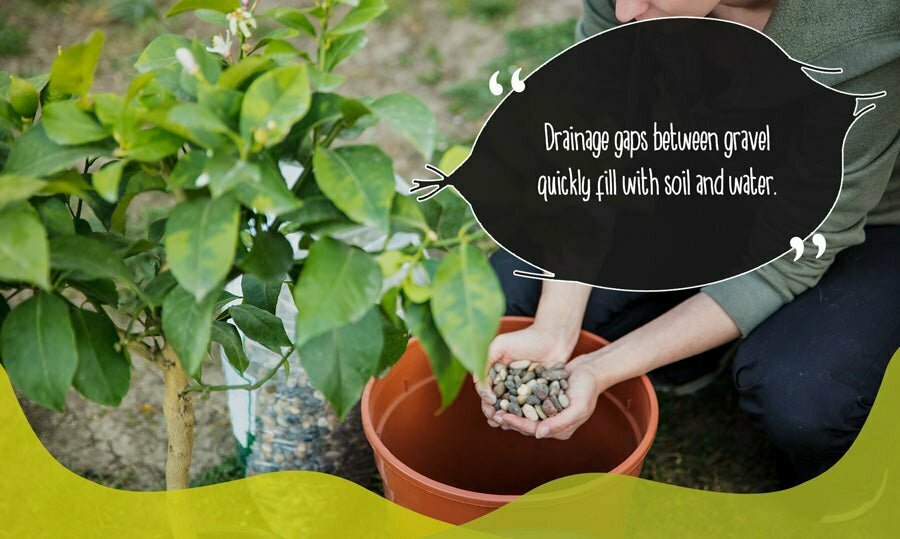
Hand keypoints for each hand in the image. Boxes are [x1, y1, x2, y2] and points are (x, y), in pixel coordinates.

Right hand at [474, 323, 577, 427]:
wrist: (553, 338)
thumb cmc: (525, 339)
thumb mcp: (499, 346)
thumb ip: (484, 362)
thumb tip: (482, 388)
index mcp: (495, 374)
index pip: (485, 391)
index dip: (485, 399)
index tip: (491, 402)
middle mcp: (507, 384)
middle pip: (496, 404)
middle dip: (494, 413)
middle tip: (496, 419)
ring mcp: (522, 392)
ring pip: (511, 410)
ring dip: (507, 419)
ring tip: (506, 424)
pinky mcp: (536, 397)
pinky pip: (529, 410)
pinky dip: (524, 418)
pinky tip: (523, 423)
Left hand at [493, 353, 607, 438]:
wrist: (590, 370)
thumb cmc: (587, 389)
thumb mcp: (578, 407)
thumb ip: (561, 422)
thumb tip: (539, 434)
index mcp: (561, 430)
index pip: (534, 430)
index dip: (516, 424)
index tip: (501, 416)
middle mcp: (552, 423)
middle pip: (526, 424)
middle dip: (509, 419)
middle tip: (491, 412)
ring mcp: (547, 411)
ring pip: (524, 414)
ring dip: (509, 410)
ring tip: (493, 405)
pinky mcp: (543, 398)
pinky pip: (526, 401)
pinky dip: (515, 399)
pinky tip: (502, 393)